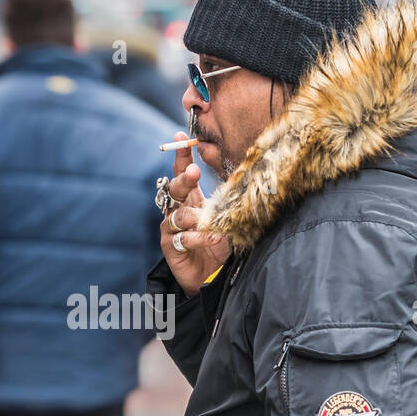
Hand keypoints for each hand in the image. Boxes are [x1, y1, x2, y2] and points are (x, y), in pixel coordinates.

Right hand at [160, 133, 230, 295]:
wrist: (213, 277)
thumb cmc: (221, 246)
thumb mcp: (228, 219)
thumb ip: (228, 200)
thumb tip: (246, 173)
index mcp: (191, 199)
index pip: (183, 172)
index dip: (182, 155)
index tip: (182, 137)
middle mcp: (179, 210)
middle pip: (174, 188)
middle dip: (183, 178)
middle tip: (194, 173)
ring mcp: (172, 228)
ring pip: (177, 213)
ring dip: (194, 215)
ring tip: (209, 220)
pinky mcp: (170, 246)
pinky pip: (182, 237)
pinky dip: (199, 237)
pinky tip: (213, 238)